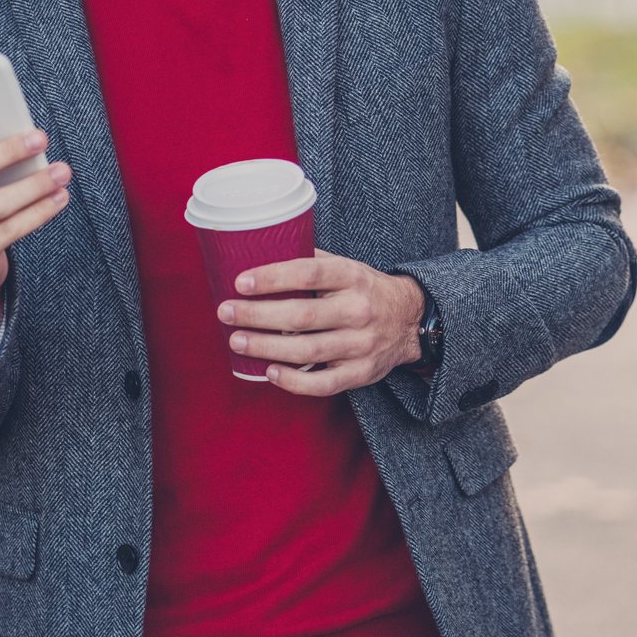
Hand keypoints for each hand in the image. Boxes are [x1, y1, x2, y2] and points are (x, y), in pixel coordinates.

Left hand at [217, 249, 424, 395]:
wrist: (411, 320)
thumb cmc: (365, 289)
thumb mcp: (347, 266)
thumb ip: (312, 262)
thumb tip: (263, 253)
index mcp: (352, 277)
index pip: (308, 273)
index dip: (272, 278)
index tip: (240, 282)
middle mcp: (358, 310)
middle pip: (301, 316)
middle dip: (258, 315)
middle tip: (226, 312)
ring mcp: (361, 344)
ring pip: (307, 350)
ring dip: (267, 347)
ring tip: (236, 341)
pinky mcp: (361, 373)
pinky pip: (324, 383)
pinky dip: (294, 381)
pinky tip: (269, 372)